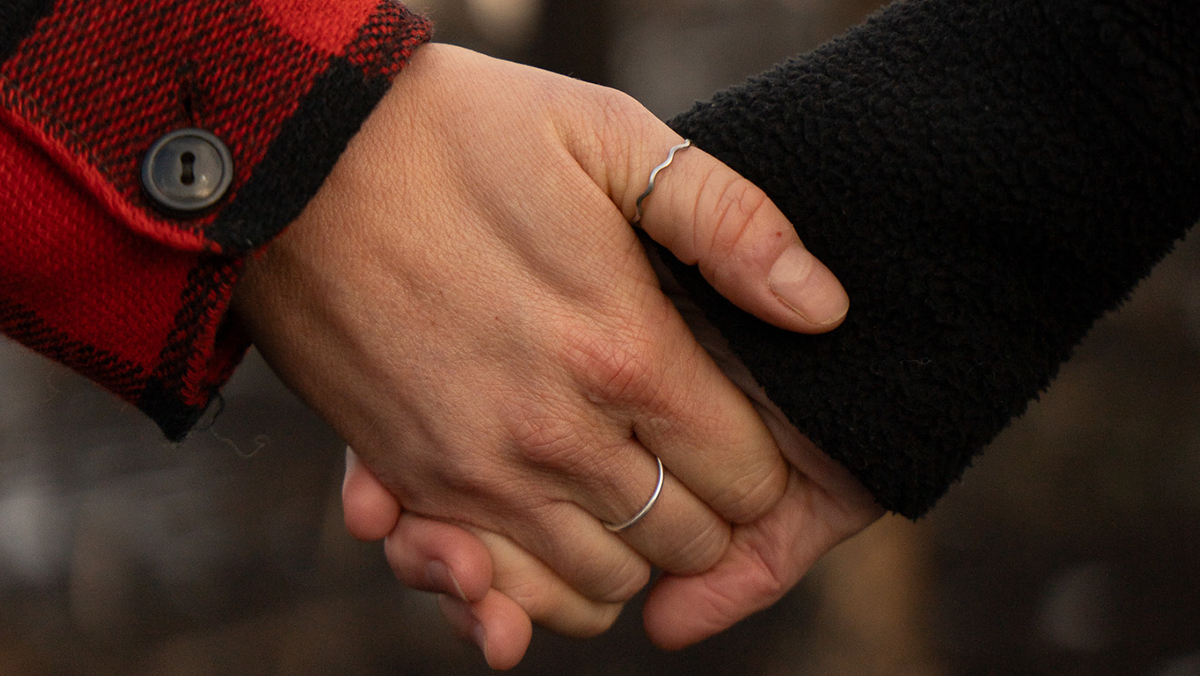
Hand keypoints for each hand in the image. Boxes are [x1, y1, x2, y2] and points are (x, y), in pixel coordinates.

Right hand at [234, 42, 847, 660]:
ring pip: (602, 587)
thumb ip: (730, 225)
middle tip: (679, 455)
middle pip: (683, 542)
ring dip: (626, 551)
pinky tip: (538, 548)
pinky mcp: (411, 483)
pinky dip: (531, 595)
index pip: (745, 478)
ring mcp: (477, 472)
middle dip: (703, 509)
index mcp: (626, 353)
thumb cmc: (462, 134)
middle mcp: (557, 437)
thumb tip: (825, 309)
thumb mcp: (610, 136)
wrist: (296, 158)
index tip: (736, 427)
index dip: (759, 462)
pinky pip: (497, 601)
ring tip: (614, 490)